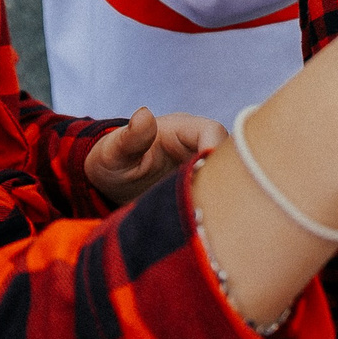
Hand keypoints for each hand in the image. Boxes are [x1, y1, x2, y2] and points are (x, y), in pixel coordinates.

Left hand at [84, 107, 224, 204]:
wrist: (108, 184)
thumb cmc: (110, 162)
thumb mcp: (113, 152)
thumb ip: (130, 137)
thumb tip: (144, 115)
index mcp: (181, 129)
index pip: (213, 132)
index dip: (214, 153)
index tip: (202, 181)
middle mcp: (197, 145)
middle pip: (229, 155)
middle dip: (223, 179)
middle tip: (203, 207)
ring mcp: (201, 166)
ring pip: (227, 176)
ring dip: (220, 195)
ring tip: (201, 217)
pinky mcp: (201, 186)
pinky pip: (218, 193)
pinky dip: (214, 206)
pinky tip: (202, 223)